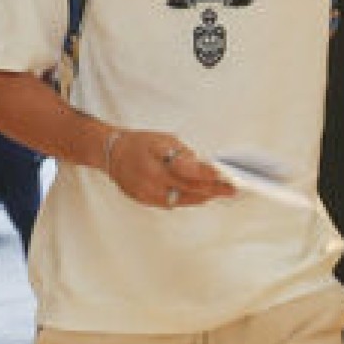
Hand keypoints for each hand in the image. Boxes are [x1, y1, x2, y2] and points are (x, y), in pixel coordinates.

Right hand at [106, 128, 236, 209]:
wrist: (113, 153)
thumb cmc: (140, 143)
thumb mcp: (163, 140)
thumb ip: (183, 155)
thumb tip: (202, 166)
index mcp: (158, 163)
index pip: (189, 172)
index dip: (208, 175)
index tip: (223, 177)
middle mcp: (153, 182)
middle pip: (189, 189)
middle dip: (212, 190)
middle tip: (230, 190)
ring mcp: (148, 194)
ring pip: (182, 200)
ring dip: (201, 197)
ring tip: (217, 193)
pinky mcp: (145, 201)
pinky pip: (170, 203)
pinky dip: (185, 199)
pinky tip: (197, 195)